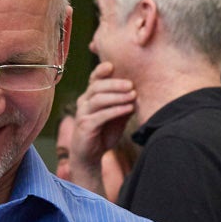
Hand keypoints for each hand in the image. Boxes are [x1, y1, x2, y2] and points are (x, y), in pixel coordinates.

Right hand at [70, 61, 135, 181]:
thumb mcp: (117, 117)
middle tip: (131, 84)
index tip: (113, 65)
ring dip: (117, 96)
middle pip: (97, 87)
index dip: (101, 71)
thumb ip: (124, 105)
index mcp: (89, 97)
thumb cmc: (103, 134)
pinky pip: (100, 115)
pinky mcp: (85, 126)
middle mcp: (83, 102)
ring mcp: (82, 114)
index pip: (93, 79)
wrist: (90, 156)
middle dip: (115, 84)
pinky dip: (115, 110)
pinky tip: (128, 108)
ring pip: (98, 99)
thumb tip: (138, 93)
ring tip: (132, 95)